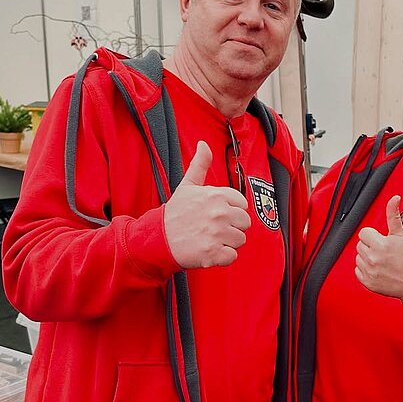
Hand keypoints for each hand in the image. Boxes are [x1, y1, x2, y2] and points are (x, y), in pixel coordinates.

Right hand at [163, 141, 250, 268]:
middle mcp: (219, 214)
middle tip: (213, 229)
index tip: (216, 214)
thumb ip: (200, 164)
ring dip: (227, 242)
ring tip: (209, 239)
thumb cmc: (175, 213)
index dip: (231, 210)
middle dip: (232, 227)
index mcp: (217, 196)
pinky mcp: (213, 253)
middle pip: (245, 223)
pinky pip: (232, 256)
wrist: (157, 239)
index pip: (243, 205)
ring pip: (240, 240)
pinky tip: (209, 251)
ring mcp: (217, 234)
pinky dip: (222, 257)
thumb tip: (204, 144)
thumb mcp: (187, 185)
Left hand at [355, 195, 402, 300]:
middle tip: (384, 251)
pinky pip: (358, 271)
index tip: (381, 240)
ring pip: (358, 258)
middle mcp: (373, 258)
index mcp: (381, 244)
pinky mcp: (368, 282)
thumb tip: (394, 199)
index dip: (373, 236)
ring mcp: (370, 271)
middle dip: (370, 246)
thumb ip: (393, 216)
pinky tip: (378, 269)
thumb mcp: (402, 235)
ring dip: (367, 257)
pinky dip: (366, 270)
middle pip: (360, 245)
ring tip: (382, 260)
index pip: (364, 233)